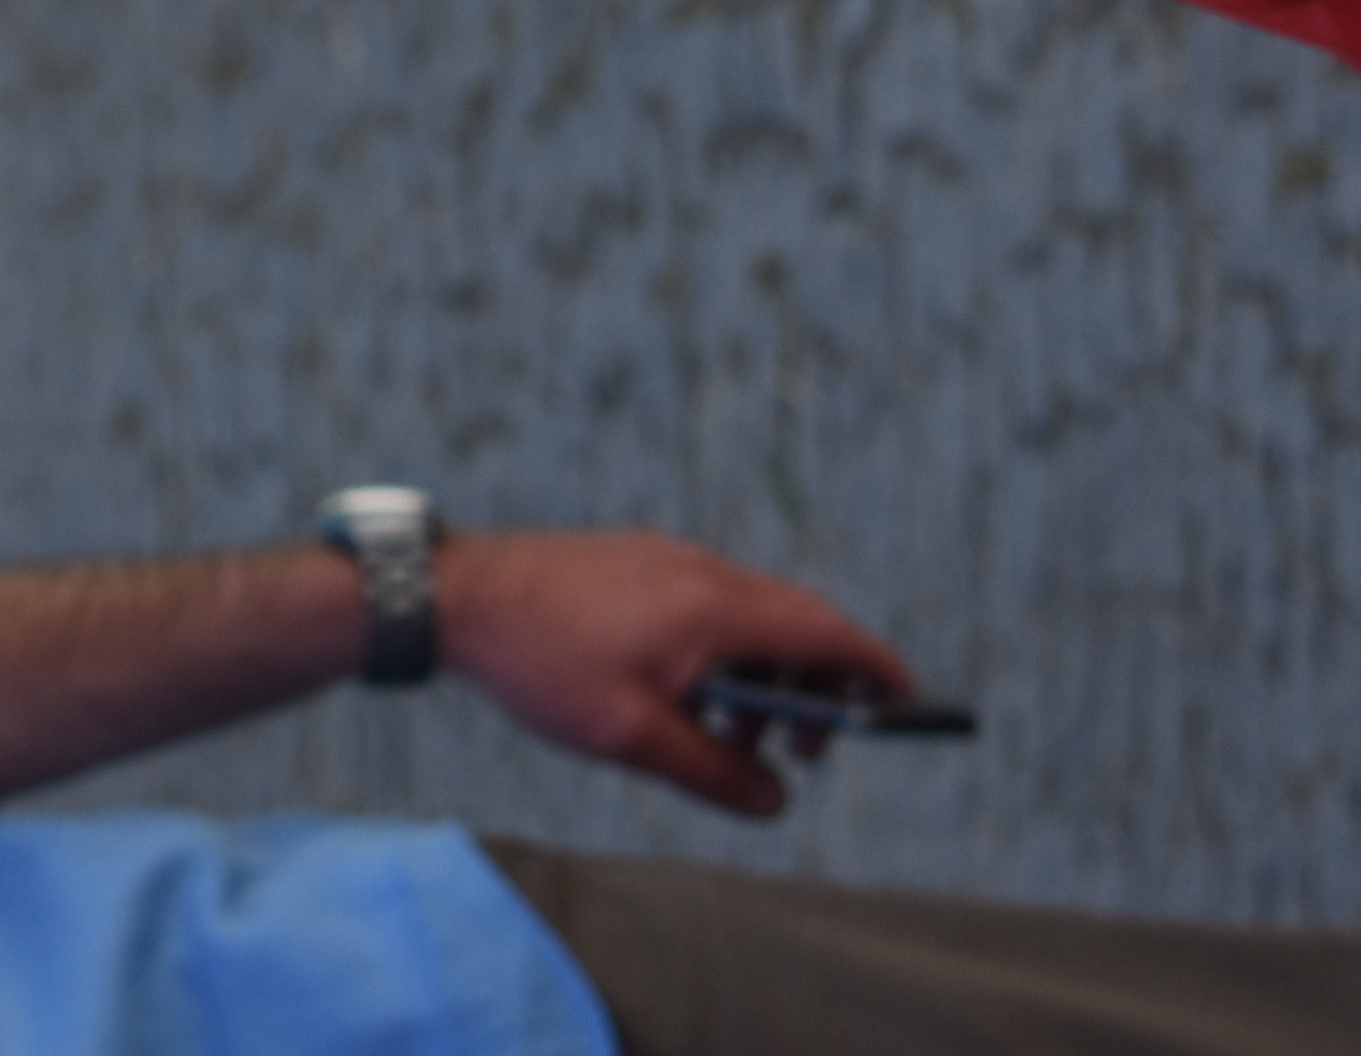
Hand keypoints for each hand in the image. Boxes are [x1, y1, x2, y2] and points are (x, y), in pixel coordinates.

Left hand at [436, 528, 926, 820]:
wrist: (452, 596)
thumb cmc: (538, 662)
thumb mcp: (631, 737)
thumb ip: (713, 772)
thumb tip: (774, 800)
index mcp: (713, 605)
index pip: (826, 631)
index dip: (874, 668)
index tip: (908, 704)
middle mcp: (701, 569)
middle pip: (796, 622)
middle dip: (817, 687)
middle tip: (801, 754)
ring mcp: (667, 559)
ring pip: (749, 615)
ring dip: (764, 674)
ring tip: (733, 736)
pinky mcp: (637, 562)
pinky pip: (708, 605)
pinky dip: (724, 651)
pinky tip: (687, 697)